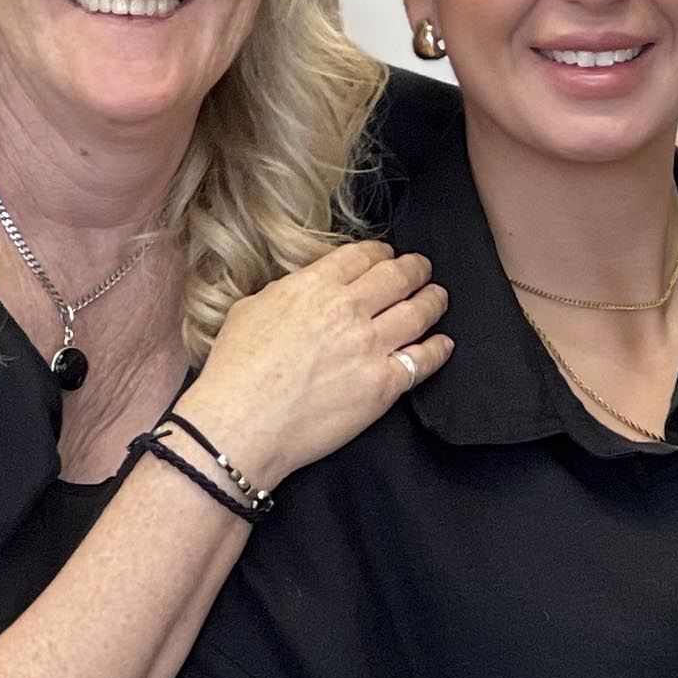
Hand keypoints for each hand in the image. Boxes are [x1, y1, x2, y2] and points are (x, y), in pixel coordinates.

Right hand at [188, 240, 451, 488]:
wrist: (241, 423)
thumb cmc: (235, 372)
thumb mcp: (251, 309)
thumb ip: (285, 293)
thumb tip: (302, 292)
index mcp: (314, 286)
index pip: (362, 256)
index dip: (381, 253)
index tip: (387, 256)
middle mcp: (348, 310)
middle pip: (398, 277)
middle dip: (415, 269)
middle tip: (422, 270)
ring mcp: (370, 346)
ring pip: (418, 312)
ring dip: (433, 300)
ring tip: (438, 297)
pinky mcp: (383, 384)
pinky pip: (423, 360)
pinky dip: (438, 349)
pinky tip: (443, 344)